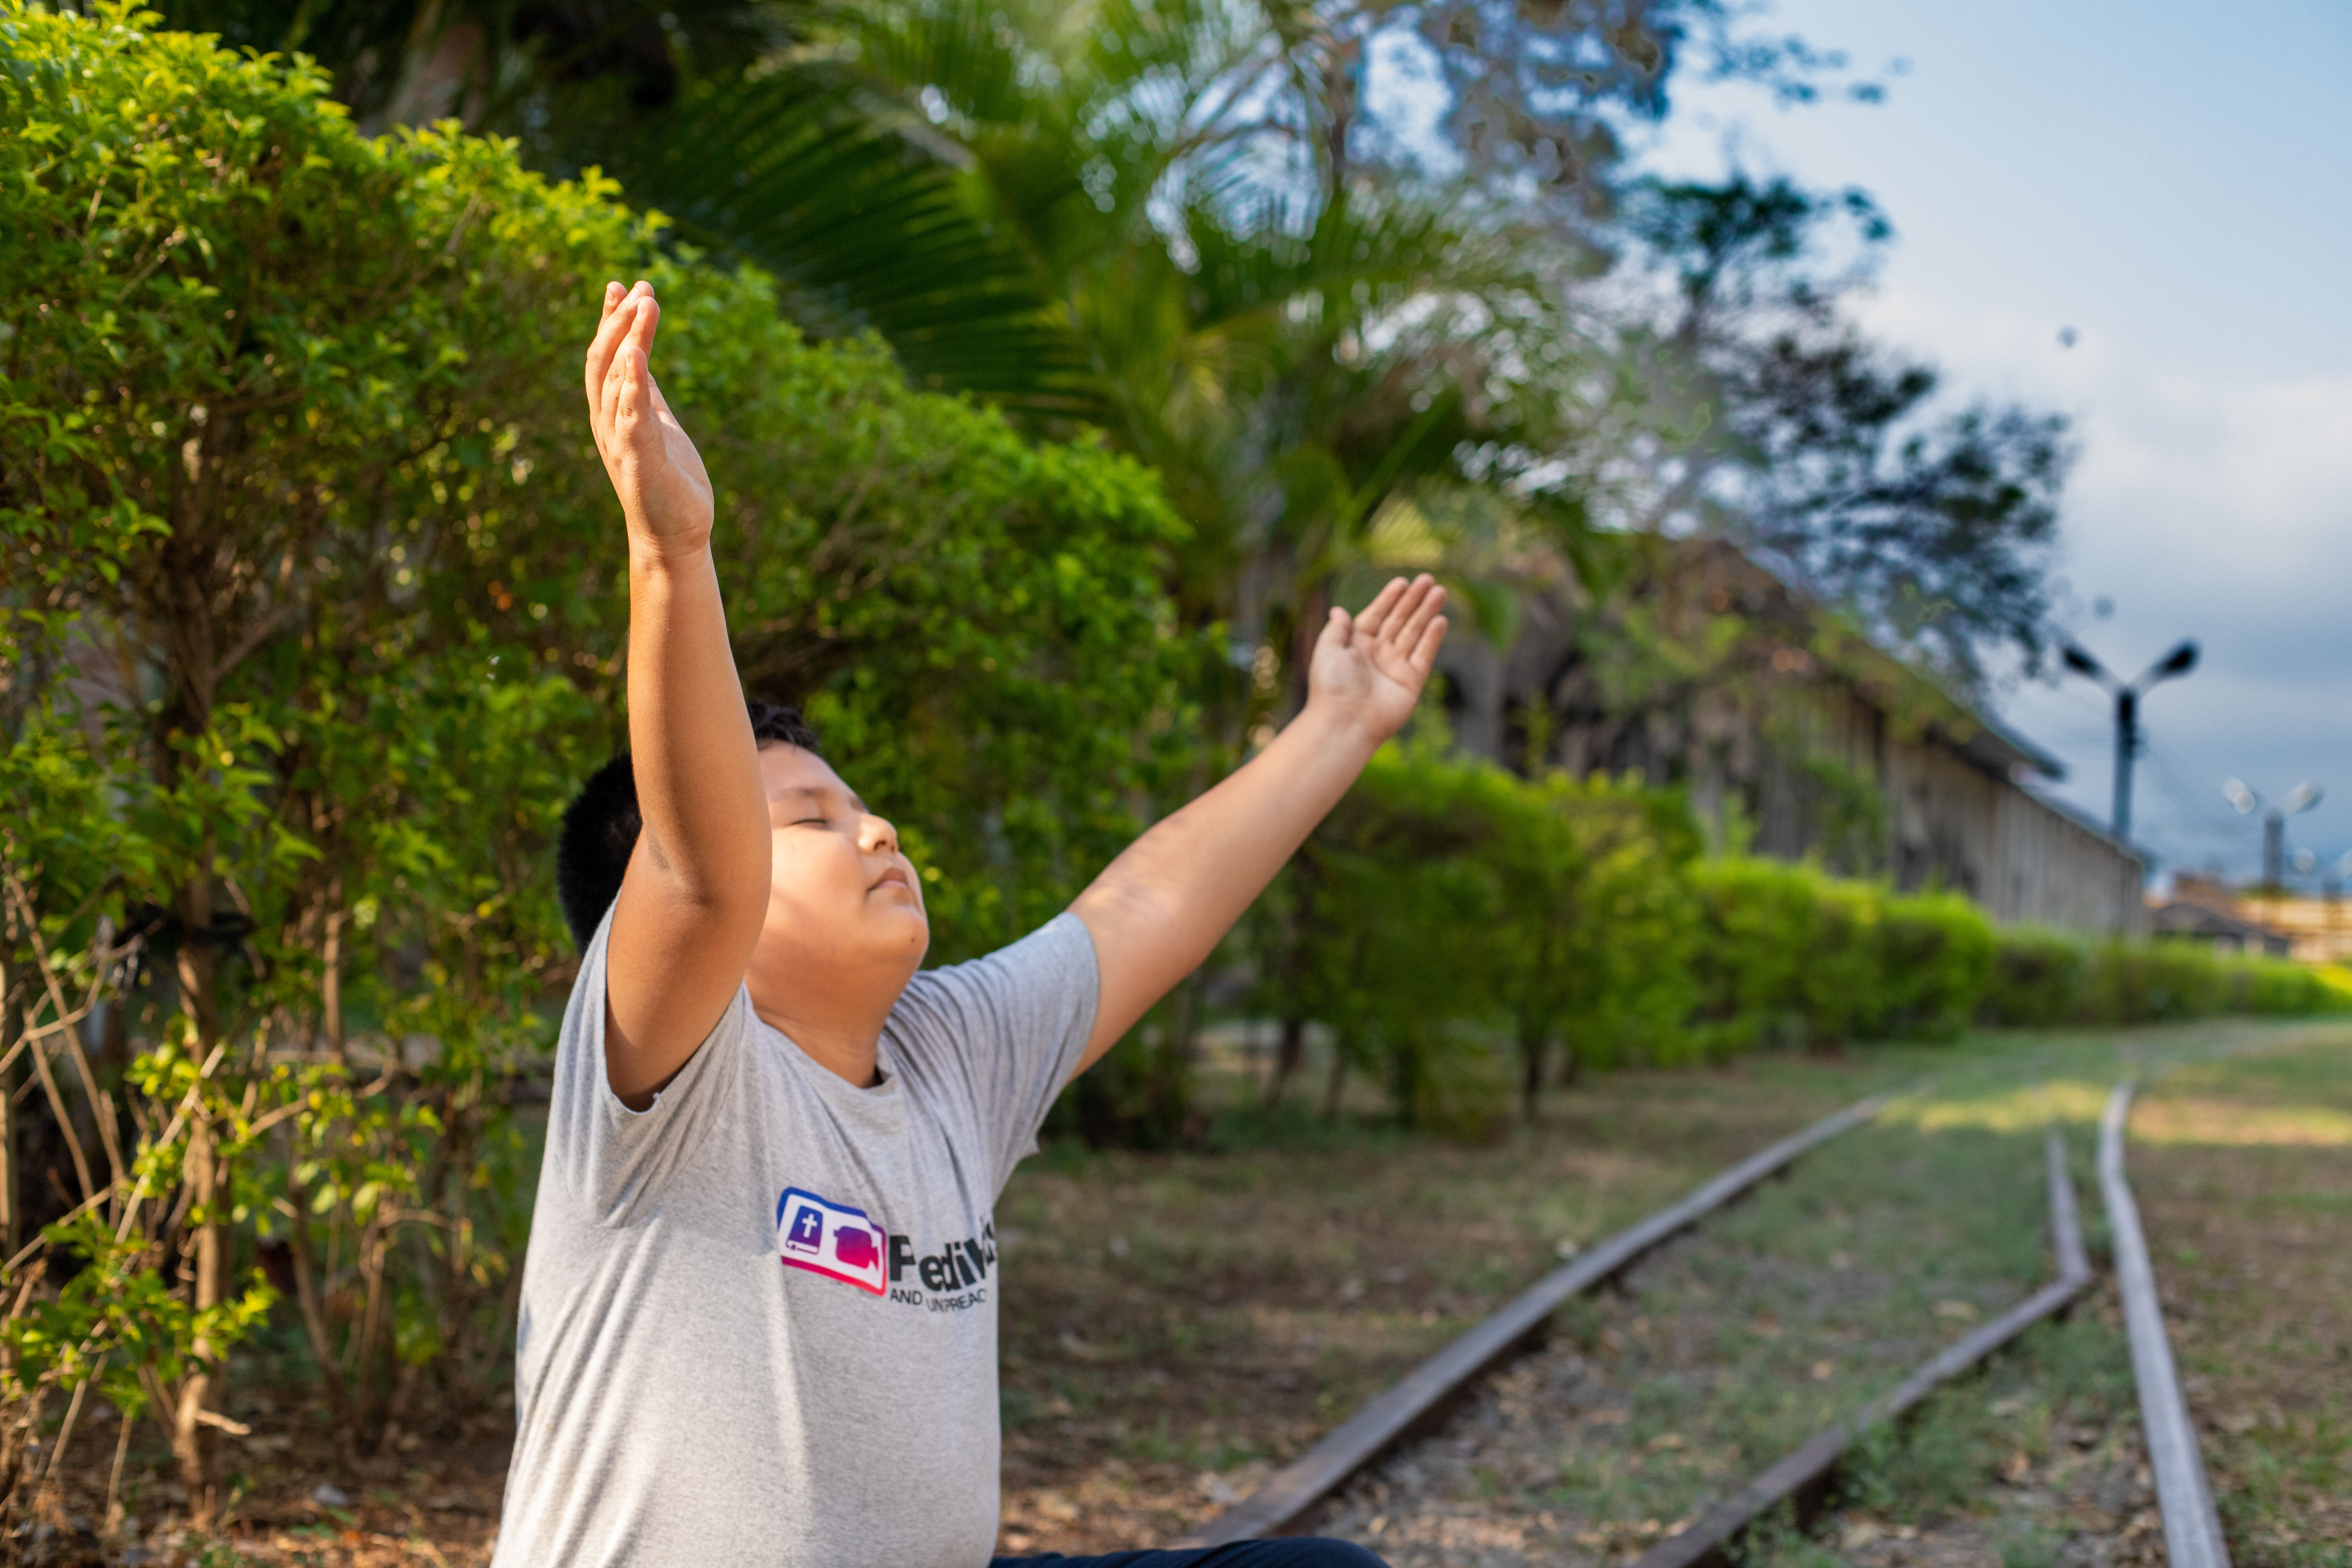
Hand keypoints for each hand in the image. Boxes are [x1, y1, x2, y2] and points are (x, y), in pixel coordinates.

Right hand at [585, 281, 713, 555]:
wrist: (674, 535)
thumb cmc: (667, 483)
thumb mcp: (658, 425)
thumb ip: (647, 393)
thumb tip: (641, 355)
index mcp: (614, 413)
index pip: (605, 356)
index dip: (611, 319)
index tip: (622, 284)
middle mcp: (609, 423)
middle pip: (605, 360)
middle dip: (619, 321)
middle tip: (640, 287)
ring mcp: (620, 441)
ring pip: (617, 380)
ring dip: (630, 339)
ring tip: (645, 304)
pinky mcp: (638, 459)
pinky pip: (631, 415)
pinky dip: (631, 383)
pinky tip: (636, 353)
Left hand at [1304, 574, 1448, 745]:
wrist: (1345, 722)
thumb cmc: (1332, 686)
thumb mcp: (1327, 649)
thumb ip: (1336, 629)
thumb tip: (1338, 610)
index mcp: (1356, 644)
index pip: (1376, 615)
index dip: (1389, 598)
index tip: (1402, 582)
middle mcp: (1377, 654)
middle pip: (1399, 620)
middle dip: (1413, 600)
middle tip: (1428, 579)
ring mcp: (1395, 667)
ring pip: (1414, 633)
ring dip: (1427, 612)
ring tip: (1439, 592)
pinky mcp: (1411, 681)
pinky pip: (1424, 654)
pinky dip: (1432, 638)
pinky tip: (1440, 620)